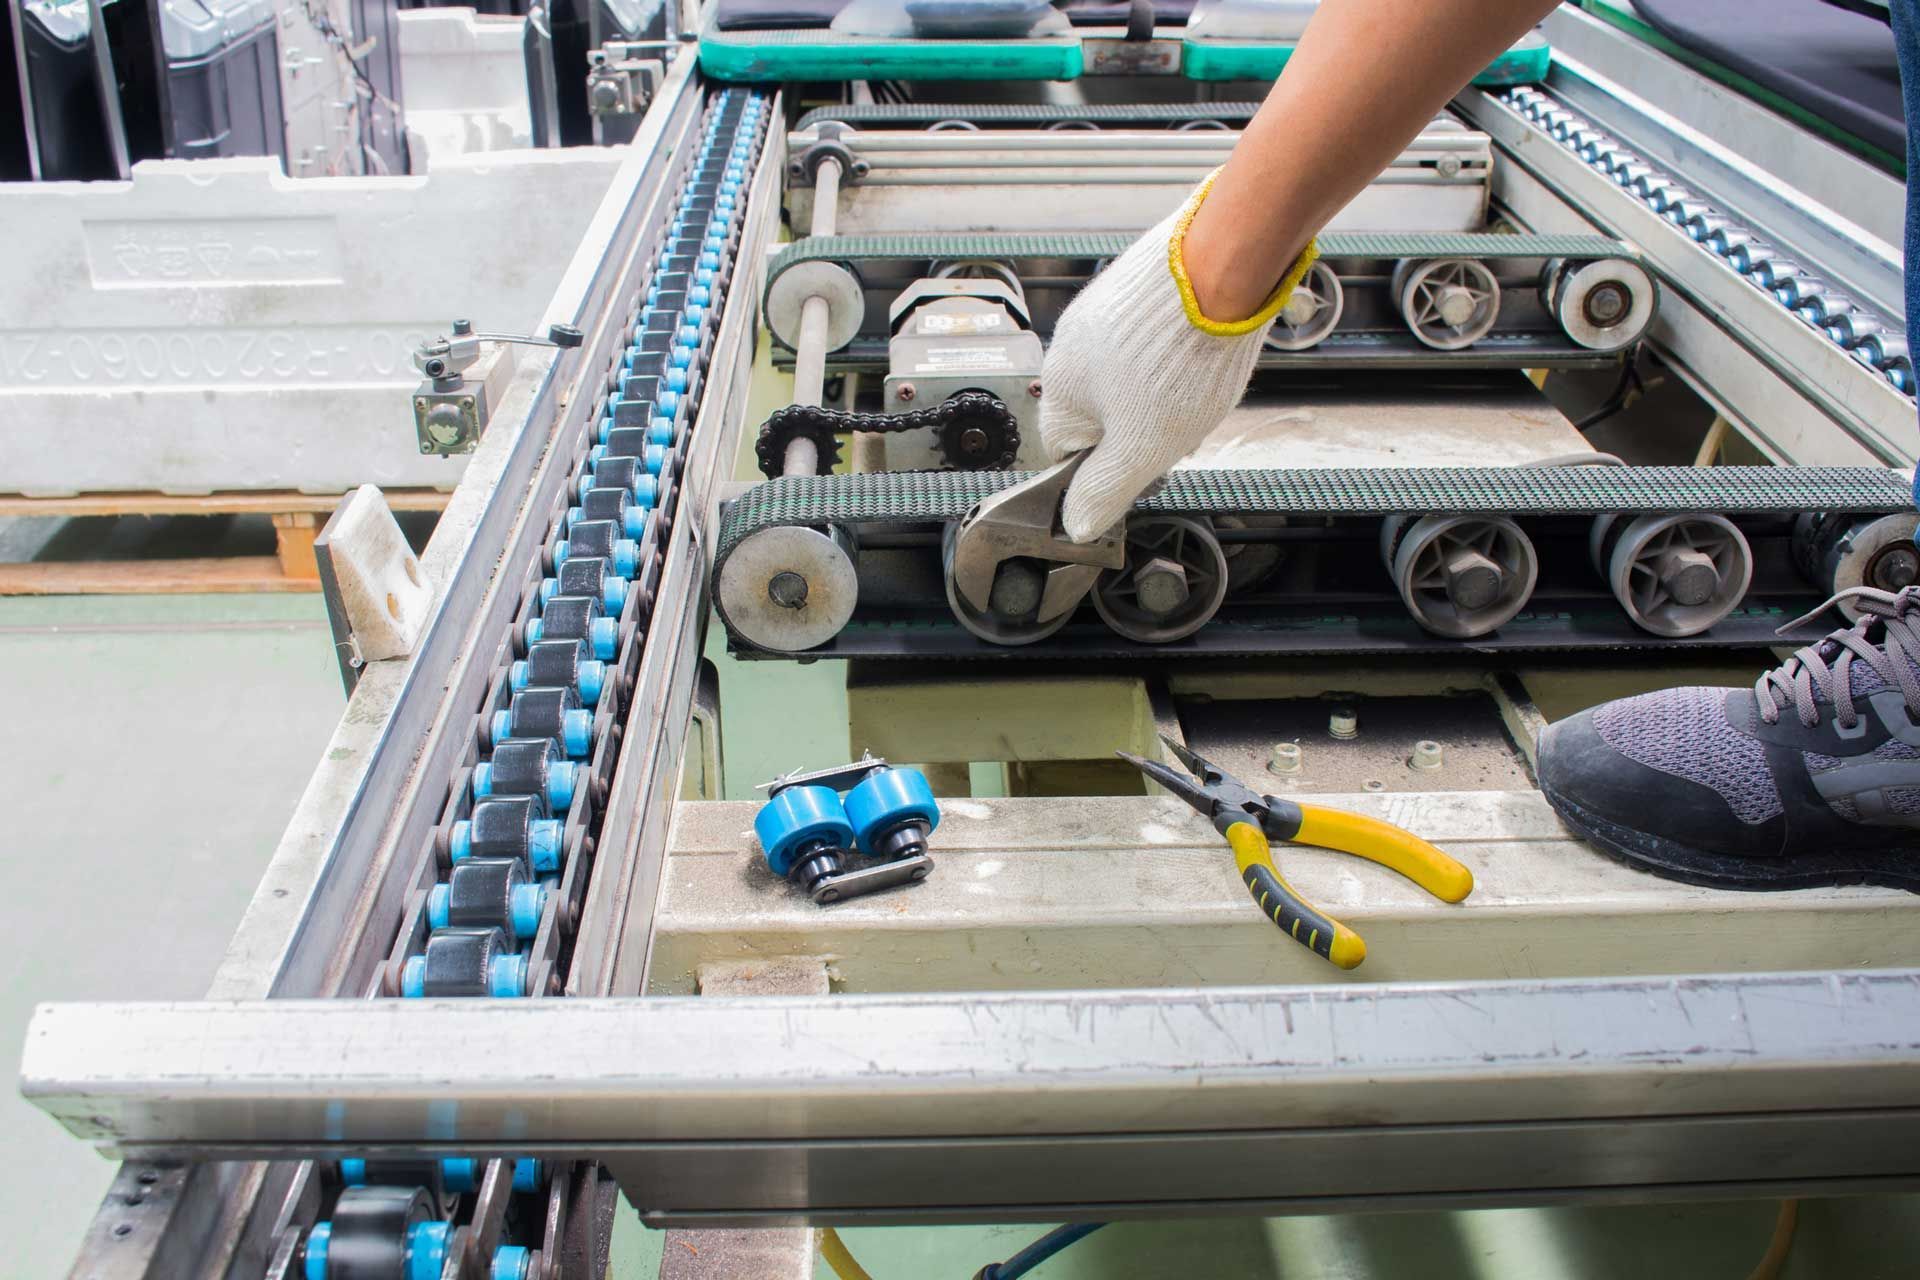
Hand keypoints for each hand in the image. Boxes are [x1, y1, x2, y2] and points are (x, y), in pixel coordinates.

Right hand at [1038, 174, 1314, 541]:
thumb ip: (1106, 490)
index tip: (1139, 469)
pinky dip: (1174, 354)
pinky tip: (1202, 355)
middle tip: (1178, 430)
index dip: (1104, 468)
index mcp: (1059, 387)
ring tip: (1198, 389)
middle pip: (1102, 412)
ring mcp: (1102, 312)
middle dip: (1141, 428)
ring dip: (1161, 393)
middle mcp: (1070, 346)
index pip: (1065, 450)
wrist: (1219, 266)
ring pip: (1129, 376)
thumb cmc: (1177, 356)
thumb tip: (1077, 525)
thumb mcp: (1142, 447)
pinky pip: (1150, 340)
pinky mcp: (1137, 288)